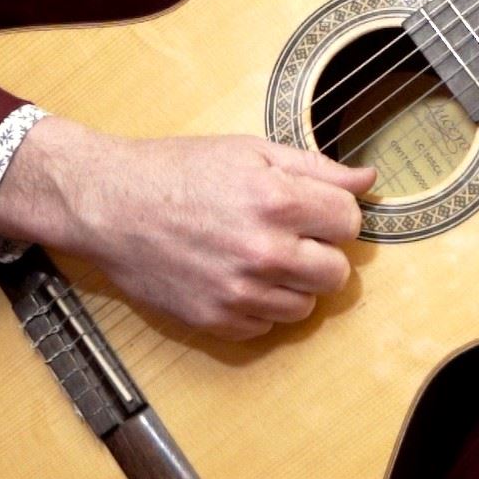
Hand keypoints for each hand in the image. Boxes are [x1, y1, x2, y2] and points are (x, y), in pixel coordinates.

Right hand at [0, 114, 375, 341]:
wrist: (110, 205)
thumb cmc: (178, 172)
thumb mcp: (250, 151)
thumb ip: (315, 168)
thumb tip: (368, 180)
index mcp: (277, 200)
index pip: (350, 221)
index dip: (334, 212)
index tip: (314, 208)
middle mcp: (263, 251)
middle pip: (337, 272)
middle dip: (320, 252)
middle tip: (290, 234)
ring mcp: (239, 292)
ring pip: (305, 306)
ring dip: (292, 284)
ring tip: (259, 255)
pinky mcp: (216, 321)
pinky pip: (267, 327)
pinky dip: (260, 306)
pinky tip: (236, 276)